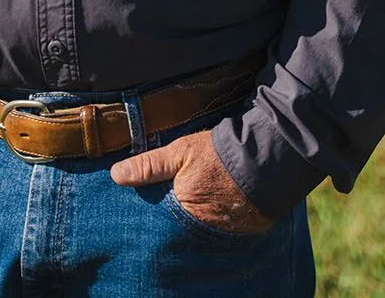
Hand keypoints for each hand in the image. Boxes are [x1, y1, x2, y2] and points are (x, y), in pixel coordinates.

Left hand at [110, 127, 271, 234]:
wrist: (268, 159)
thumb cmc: (220, 154)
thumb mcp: (180, 152)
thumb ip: (150, 165)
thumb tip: (116, 175)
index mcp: (182, 211)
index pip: (158, 221)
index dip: (153, 213)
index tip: (149, 206)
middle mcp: (201, 229)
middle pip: (179, 228)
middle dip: (174, 220)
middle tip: (177, 202)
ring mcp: (224, 233)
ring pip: (201, 231)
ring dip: (198, 221)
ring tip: (199, 204)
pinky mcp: (244, 232)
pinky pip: (224, 231)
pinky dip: (219, 222)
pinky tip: (217, 208)